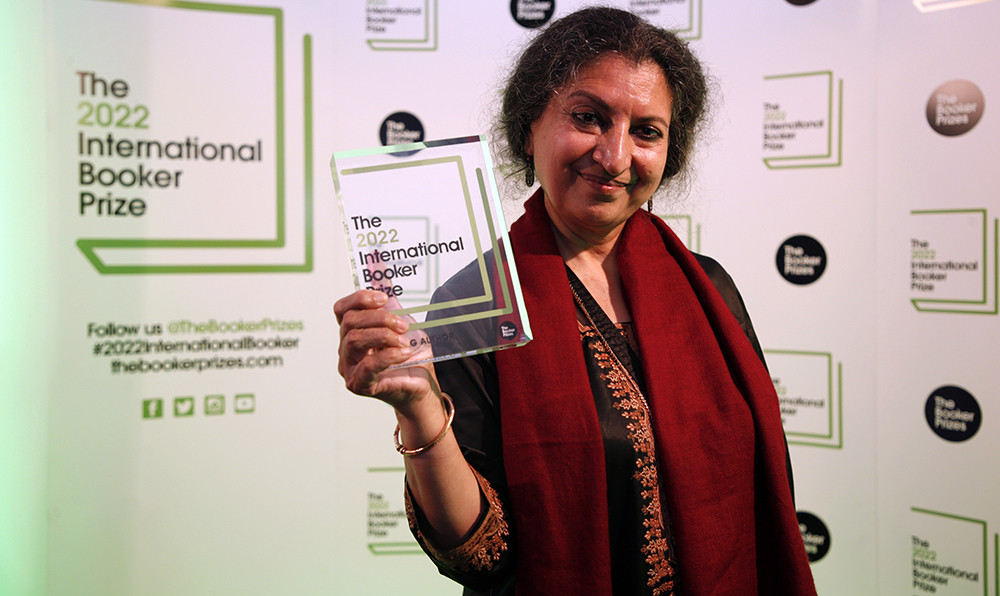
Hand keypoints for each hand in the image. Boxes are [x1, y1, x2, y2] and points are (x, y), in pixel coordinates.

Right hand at [334, 289, 437, 408]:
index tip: (383, 299)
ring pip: (354, 340)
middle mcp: (346, 349)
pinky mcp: (359, 384)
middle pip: (349, 322)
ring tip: (404, 341)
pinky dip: (389, 356)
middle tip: (402, 325)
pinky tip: (404, 354)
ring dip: (384, 336)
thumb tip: (384, 282)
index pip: (342, 310)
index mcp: (352, 331)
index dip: (359, 299)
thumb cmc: (409, 356)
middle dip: (379, 318)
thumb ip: (391, 307)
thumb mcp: (402, 326)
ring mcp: (349, 368)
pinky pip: (367, 366)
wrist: (421, 383)